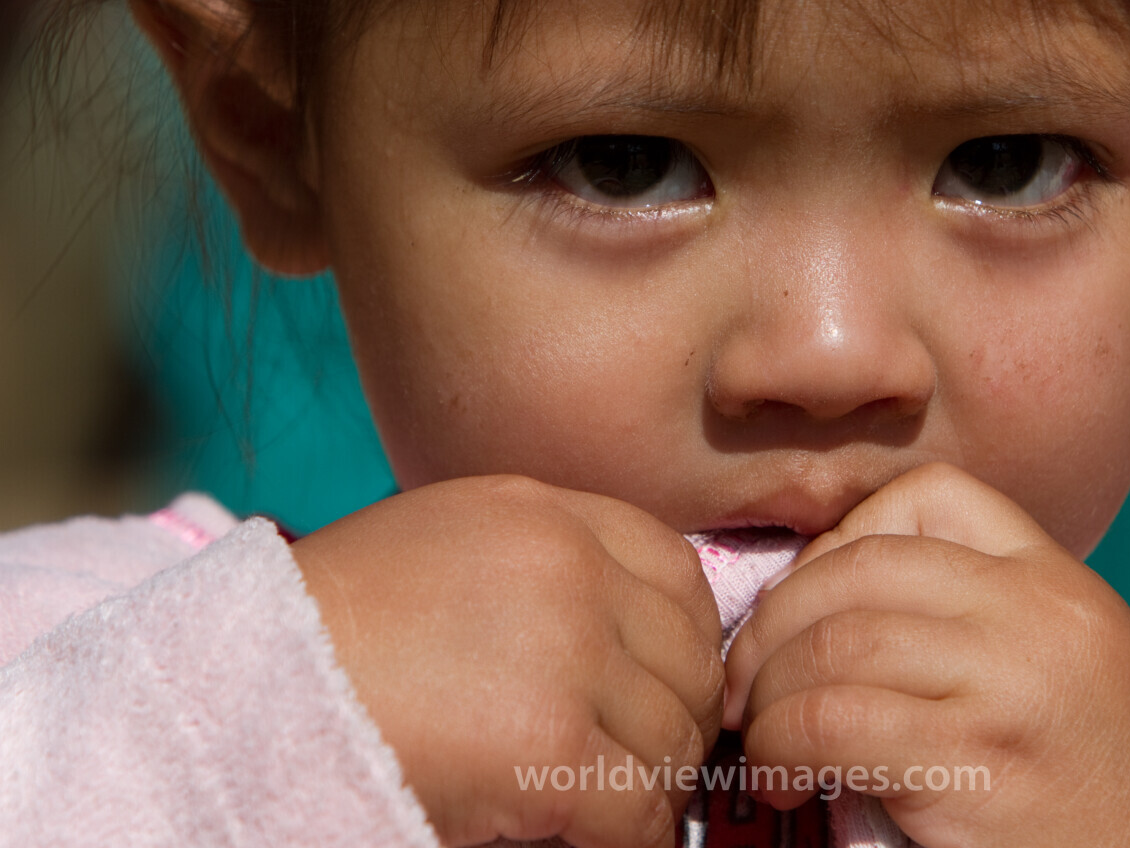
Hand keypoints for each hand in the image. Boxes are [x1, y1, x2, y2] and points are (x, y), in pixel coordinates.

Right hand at [290, 476, 723, 847]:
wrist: (242, 686)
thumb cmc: (328, 629)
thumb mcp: (445, 547)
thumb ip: (537, 568)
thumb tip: (621, 638)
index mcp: (541, 512)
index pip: (676, 569)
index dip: (685, 639)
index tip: (666, 686)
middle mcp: (567, 566)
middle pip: (688, 657)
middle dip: (678, 719)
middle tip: (645, 762)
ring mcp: (564, 650)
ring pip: (671, 738)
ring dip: (650, 785)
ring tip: (609, 806)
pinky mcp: (548, 743)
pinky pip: (638, 808)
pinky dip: (630, 838)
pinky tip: (594, 842)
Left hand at [722, 463, 1129, 847]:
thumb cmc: (1084, 771)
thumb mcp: (1054, 656)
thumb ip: (968, 607)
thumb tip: (814, 592)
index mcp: (1054, 578)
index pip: (932, 495)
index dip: (845, 537)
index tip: (813, 608)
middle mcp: (1037, 614)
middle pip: (860, 567)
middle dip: (774, 622)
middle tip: (745, 681)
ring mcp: (1009, 684)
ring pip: (835, 643)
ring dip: (767, 694)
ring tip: (760, 738)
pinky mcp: (974, 763)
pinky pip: (834, 723)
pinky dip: (782, 747)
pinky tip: (784, 780)